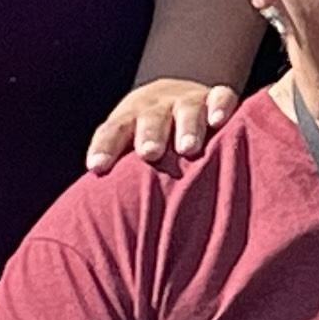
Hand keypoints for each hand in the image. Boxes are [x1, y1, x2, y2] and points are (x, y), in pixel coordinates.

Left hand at [88, 77, 239, 172]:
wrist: (172, 93)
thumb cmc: (149, 140)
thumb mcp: (130, 150)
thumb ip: (121, 178)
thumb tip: (100, 226)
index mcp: (129, 122)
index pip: (113, 131)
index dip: (105, 147)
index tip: (98, 167)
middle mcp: (156, 109)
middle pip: (150, 120)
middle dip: (150, 135)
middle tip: (149, 152)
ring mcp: (187, 101)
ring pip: (186, 109)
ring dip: (187, 127)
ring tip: (188, 148)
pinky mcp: (214, 97)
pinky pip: (220, 97)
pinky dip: (219, 106)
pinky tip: (219, 121)